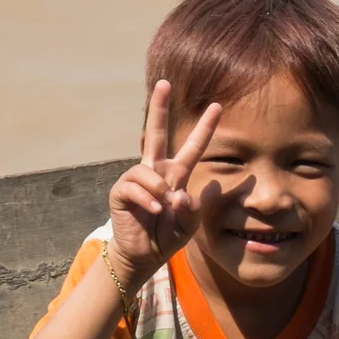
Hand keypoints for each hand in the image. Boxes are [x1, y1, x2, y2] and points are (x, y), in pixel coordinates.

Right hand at [105, 80, 221, 295]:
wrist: (143, 255)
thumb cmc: (167, 235)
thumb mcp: (189, 225)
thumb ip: (192, 209)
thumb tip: (177, 194)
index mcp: (176, 175)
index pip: (192, 147)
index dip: (205, 127)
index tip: (218, 106)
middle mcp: (156, 171)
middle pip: (156, 133)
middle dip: (159, 107)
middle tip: (164, 83)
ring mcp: (136, 180)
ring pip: (146, 170)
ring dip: (158, 189)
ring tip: (162, 207)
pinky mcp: (120, 192)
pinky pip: (134, 186)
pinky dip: (147, 198)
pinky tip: (154, 209)